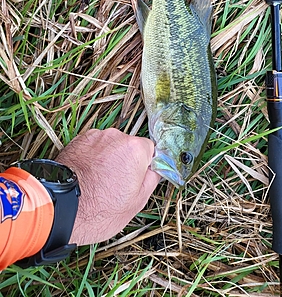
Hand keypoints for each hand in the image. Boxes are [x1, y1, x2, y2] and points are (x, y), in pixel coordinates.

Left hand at [56, 128, 159, 244]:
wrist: (60, 209)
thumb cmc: (100, 210)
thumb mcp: (137, 202)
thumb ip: (152, 178)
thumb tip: (157, 168)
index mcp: (136, 149)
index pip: (150, 150)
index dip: (144, 166)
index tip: (135, 180)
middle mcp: (116, 136)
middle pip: (129, 146)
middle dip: (126, 160)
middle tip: (116, 184)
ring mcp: (95, 136)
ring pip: (110, 145)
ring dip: (108, 157)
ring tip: (98, 181)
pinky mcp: (78, 140)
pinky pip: (93, 146)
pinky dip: (92, 157)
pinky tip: (87, 175)